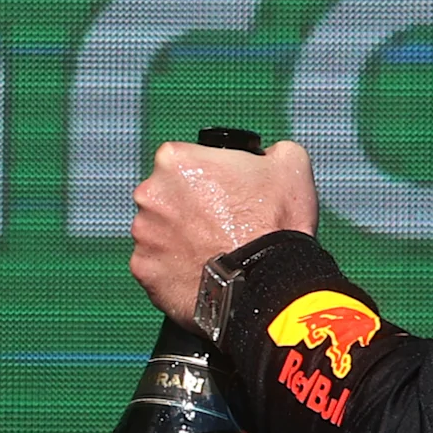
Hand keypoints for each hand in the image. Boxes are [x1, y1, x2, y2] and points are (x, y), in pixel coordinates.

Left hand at [130, 137, 319, 319]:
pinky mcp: (144, 271)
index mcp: (174, 160)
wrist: (268, 282)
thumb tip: (265, 155)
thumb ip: (269, 150)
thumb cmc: (274, 223)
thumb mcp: (289, 164)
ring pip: (159, 232)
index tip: (224, 193)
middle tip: (221, 225)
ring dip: (180, 239)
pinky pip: (157, 266)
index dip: (208, 176)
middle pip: (166, 196)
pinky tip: (202, 272)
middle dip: (189, 208)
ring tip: (214, 251)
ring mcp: (143, 236)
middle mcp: (149, 194)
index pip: (184, 161)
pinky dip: (174, 270)